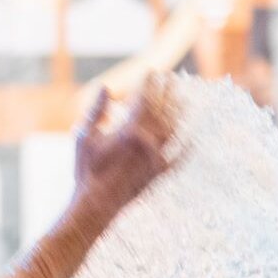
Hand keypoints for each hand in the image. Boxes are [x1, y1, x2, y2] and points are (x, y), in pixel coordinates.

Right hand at [74, 73, 178, 216]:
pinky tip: (193, 139)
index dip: (149, 84)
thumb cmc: (86, 170)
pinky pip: (178, 159)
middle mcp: (147, 143)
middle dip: (166, 92)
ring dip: (179, 113)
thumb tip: (105, 88)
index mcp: (129, 131)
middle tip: (171, 77)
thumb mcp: (84, 136)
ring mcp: (155, 159)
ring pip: (173, 130)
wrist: (95, 205)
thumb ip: (96, 110)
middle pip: (162, 111)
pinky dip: (186, 147)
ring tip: (184, 99)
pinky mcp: (158, 174)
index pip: (144, 100)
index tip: (151, 72)